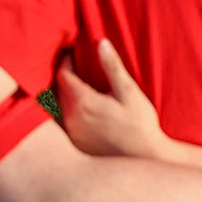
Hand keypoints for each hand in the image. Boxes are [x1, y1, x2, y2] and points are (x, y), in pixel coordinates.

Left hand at [56, 38, 167, 158]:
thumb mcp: (128, 91)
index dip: (66, 61)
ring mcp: (72, 134)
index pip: (63, 75)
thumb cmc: (140, 124)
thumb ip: (112, 66)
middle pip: (57, 90)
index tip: (71, 53)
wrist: (145, 159)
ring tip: (75, 83)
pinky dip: (65, 109)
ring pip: (57, 106)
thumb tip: (101, 42)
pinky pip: (62, 122)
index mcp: (83, 102)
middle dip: (63, 75)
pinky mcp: (75, 145)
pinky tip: (79, 107)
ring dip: (62, 93)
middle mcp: (71, 119)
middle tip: (72, 64)